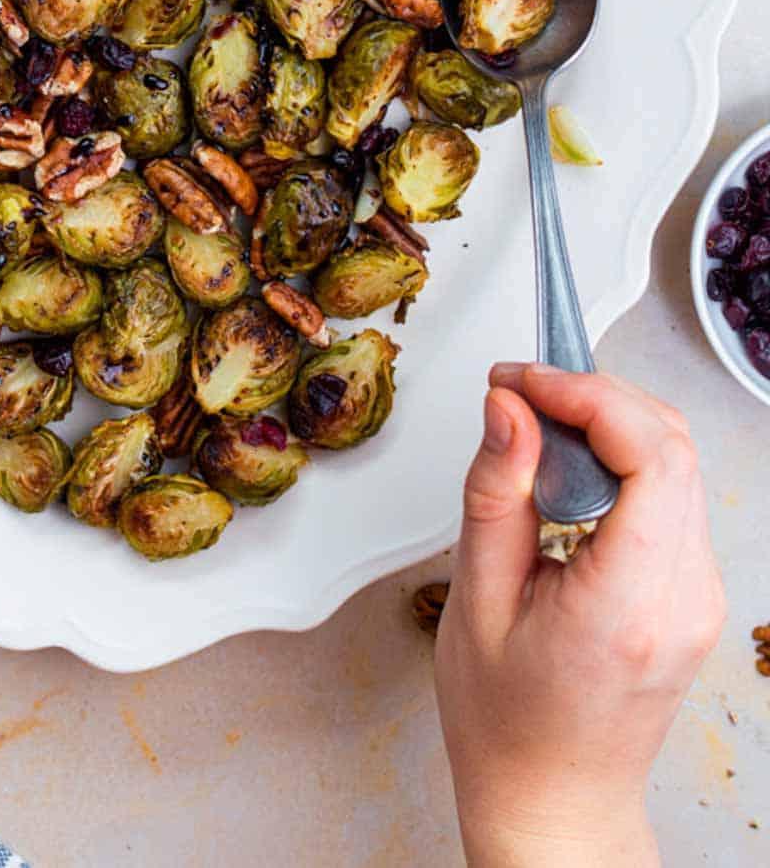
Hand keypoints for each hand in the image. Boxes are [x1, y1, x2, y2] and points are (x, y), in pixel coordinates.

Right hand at [435, 363, 724, 865]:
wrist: (554, 796)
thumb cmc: (506, 721)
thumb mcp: (477, 600)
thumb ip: (497, 493)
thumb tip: (510, 408)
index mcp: (629, 606)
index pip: (651, 456)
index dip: (588, 394)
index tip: (525, 381)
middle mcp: (683, 599)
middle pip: (672, 445)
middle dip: (595, 395)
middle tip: (521, 392)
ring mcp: (700, 596)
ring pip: (678, 460)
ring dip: (609, 422)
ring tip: (536, 426)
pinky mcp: (695, 591)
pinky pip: (673, 493)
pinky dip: (622, 458)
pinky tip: (568, 469)